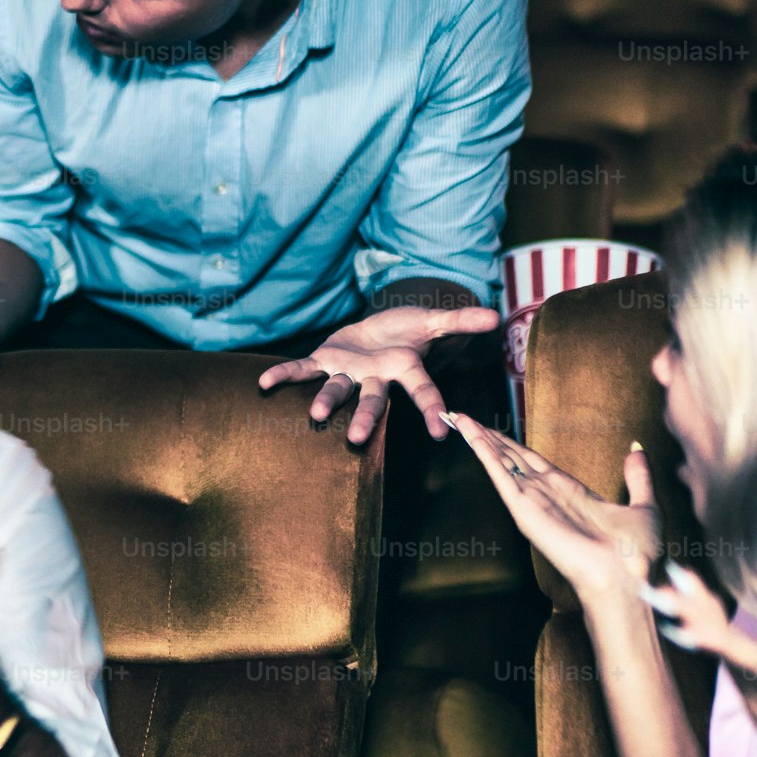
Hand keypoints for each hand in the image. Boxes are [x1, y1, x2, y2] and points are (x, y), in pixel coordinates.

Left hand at [258, 304, 500, 444]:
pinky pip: (302, 369)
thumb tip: (494, 316)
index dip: (432, 411)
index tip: (441, 431)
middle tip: (358, 440)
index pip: (423, 392)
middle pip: (373, 401)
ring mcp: (348, 373)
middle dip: (366, 419)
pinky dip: (283, 375)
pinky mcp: (324, 361)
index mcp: (404, 370)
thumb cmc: (406, 330)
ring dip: (327, 401)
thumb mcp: (432, 320)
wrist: (377, 328)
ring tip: (317, 416)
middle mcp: (375, 378)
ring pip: (337, 389)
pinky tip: (262, 384)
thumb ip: (458, 320)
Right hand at [450, 412, 659, 603]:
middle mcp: (547, 495)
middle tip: (465, 417)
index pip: (532, 460)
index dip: (512, 442)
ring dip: (480, 439)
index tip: (494, 428)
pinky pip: (501, 475)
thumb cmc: (636, 553)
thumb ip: (638, 477)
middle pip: (510, 457)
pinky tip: (471, 436)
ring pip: (502, 462)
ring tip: (461, 419)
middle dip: (488, 436)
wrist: (627, 577)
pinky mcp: (524, 509)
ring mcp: (534, 502)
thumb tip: (637, 450)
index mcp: (570, 492)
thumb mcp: (645, 506)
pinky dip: (484, 453)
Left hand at [646, 564, 756, 756]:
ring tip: (681, 588)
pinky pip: (732, 669)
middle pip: (723, 650)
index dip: (717, 636)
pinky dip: (716, 641)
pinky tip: (709, 623)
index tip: (684, 614)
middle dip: (696, 615)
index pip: (750, 661)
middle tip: (669, 579)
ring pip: (723, 657)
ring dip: (701, 623)